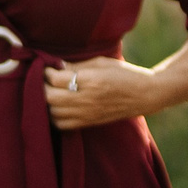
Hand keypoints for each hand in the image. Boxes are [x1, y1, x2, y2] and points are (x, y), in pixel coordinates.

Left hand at [43, 57, 166, 128]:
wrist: (146, 95)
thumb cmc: (124, 74)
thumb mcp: (101, 63)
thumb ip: (77, 65)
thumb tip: (55, 66)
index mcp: (91, 81)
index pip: (56, 78)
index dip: (47, 72)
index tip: (48, 67)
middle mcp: (87, 99)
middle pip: (49, 97)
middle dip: (42, 87)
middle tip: (44, 79)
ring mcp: (87, 114)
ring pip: (52, 113)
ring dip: (46, 102)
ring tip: (49, 92)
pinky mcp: (88, 123)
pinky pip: (62, 124)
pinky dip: (53, 116)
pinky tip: (56, 106)